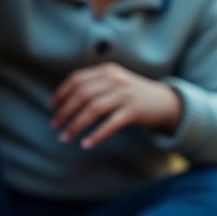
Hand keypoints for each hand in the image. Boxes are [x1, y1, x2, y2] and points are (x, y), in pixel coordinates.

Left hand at [50, 63, 182, 148]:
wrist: (165, 102)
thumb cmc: (133, 95)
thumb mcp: (115, 82)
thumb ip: (95, 85)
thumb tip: (62, 102)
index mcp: (108, 71)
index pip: (77, 79)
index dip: (61, 93)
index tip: (51, 108)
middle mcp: (116, 80)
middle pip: (82, 95)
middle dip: (64, 112)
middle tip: (54, 127)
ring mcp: (126, 95)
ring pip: (93, 109)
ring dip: (75, 125)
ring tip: (64, 138)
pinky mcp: (134, 111)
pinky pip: (110, 124)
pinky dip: (96, 135)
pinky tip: (86, 144)